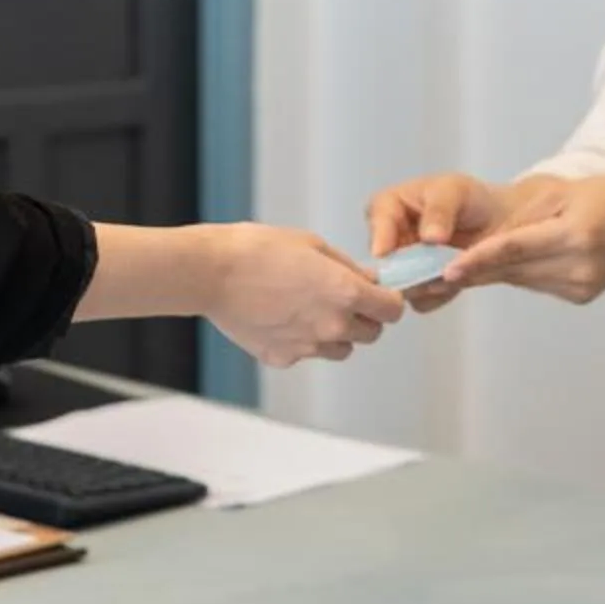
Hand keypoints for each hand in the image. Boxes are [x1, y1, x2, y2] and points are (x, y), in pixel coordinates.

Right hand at [201, 225, 405, 366]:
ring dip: (337, 334)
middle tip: (344, 299)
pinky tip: (282, 318)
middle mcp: (332, 327)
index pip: (392, 311)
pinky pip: (306, 354)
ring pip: (341, 349)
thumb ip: (347, 268)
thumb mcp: (313, 245)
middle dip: (365, 317)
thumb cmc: (258, 250)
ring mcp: (307, 348)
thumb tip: (368, 281)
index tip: (379, 295)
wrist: (212, 273)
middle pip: (371, 334)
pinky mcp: (282, 358)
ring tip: (310, 309)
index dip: (388, 301)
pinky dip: (302, 341)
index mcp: (345, 294)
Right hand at [365, 173, 511, 312]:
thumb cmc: (470, 200)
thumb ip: (440, 210)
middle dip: (403, 269)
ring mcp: (405, 266)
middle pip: (383, 260)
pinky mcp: (421, 288)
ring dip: (424, 284)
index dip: (379, 235)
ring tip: (451, 273)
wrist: (498, 225)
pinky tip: (457, 281)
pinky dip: (440, 294)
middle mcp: (392, 239)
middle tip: (426, 271)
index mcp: (392, 206)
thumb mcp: (455, 191)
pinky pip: (421, 301)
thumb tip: (429, 237)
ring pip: (400, 285)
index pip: (377, 218)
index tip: (384, 252)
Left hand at [442, 175, 604, 305]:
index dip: (479, 260)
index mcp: (576, 234)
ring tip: (453, 267)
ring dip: (489, 272)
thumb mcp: (568, 191)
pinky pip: (536, 282)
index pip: (517, 249)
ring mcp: (578, 286)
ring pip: (520, 278)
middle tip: (428, 274)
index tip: (448, 270)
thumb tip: (485, 237)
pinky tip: (506, 263)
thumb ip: (527, 215)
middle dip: (471, 271)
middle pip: (513, 269)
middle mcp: (577, 266)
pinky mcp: (578, 296)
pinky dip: (517, 272)